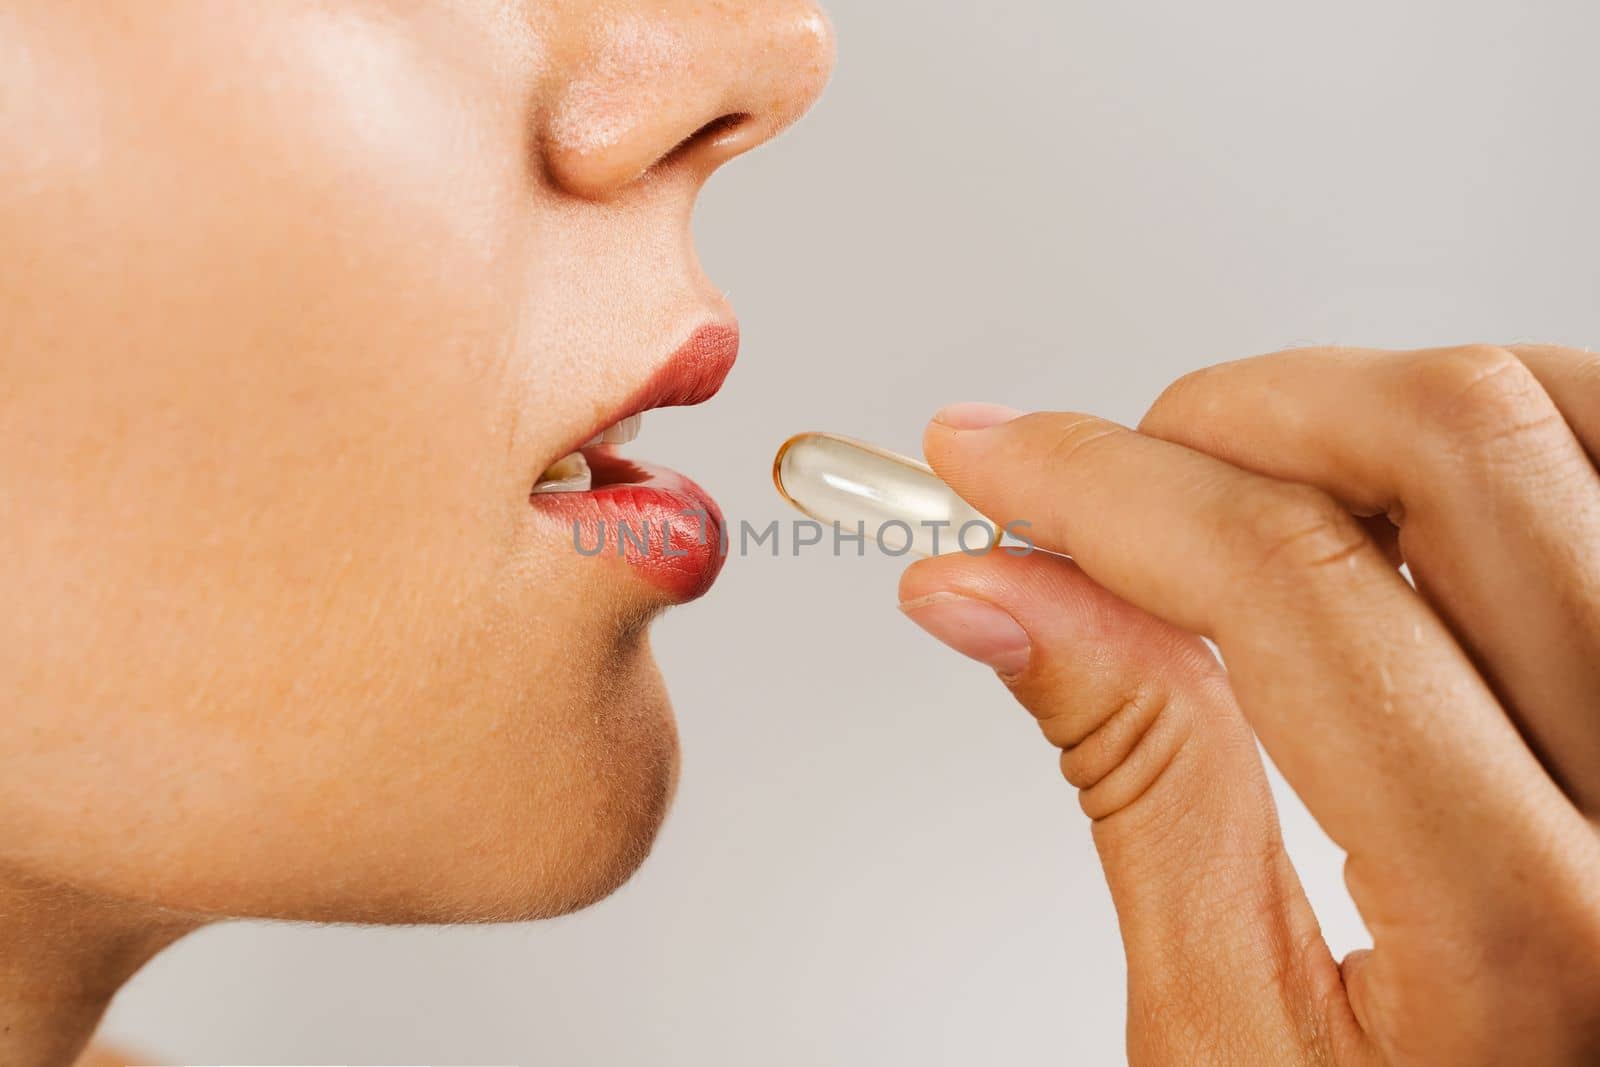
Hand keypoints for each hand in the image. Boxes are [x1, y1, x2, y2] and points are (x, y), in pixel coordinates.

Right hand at [899, 344, 1599, 1064]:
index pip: (1294, 592)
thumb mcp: (1231, 1025)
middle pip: (1453, 447)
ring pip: (1561, 410)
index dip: (1107, 489)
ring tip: (1242, 485)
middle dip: (1230, 418)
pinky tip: (1388, 491)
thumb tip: (1000, 593)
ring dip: (1362, 404)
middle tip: (1116, 474)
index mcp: (1528, 921)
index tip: (996, 462)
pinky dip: (1493, 423)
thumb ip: (1132, 777)